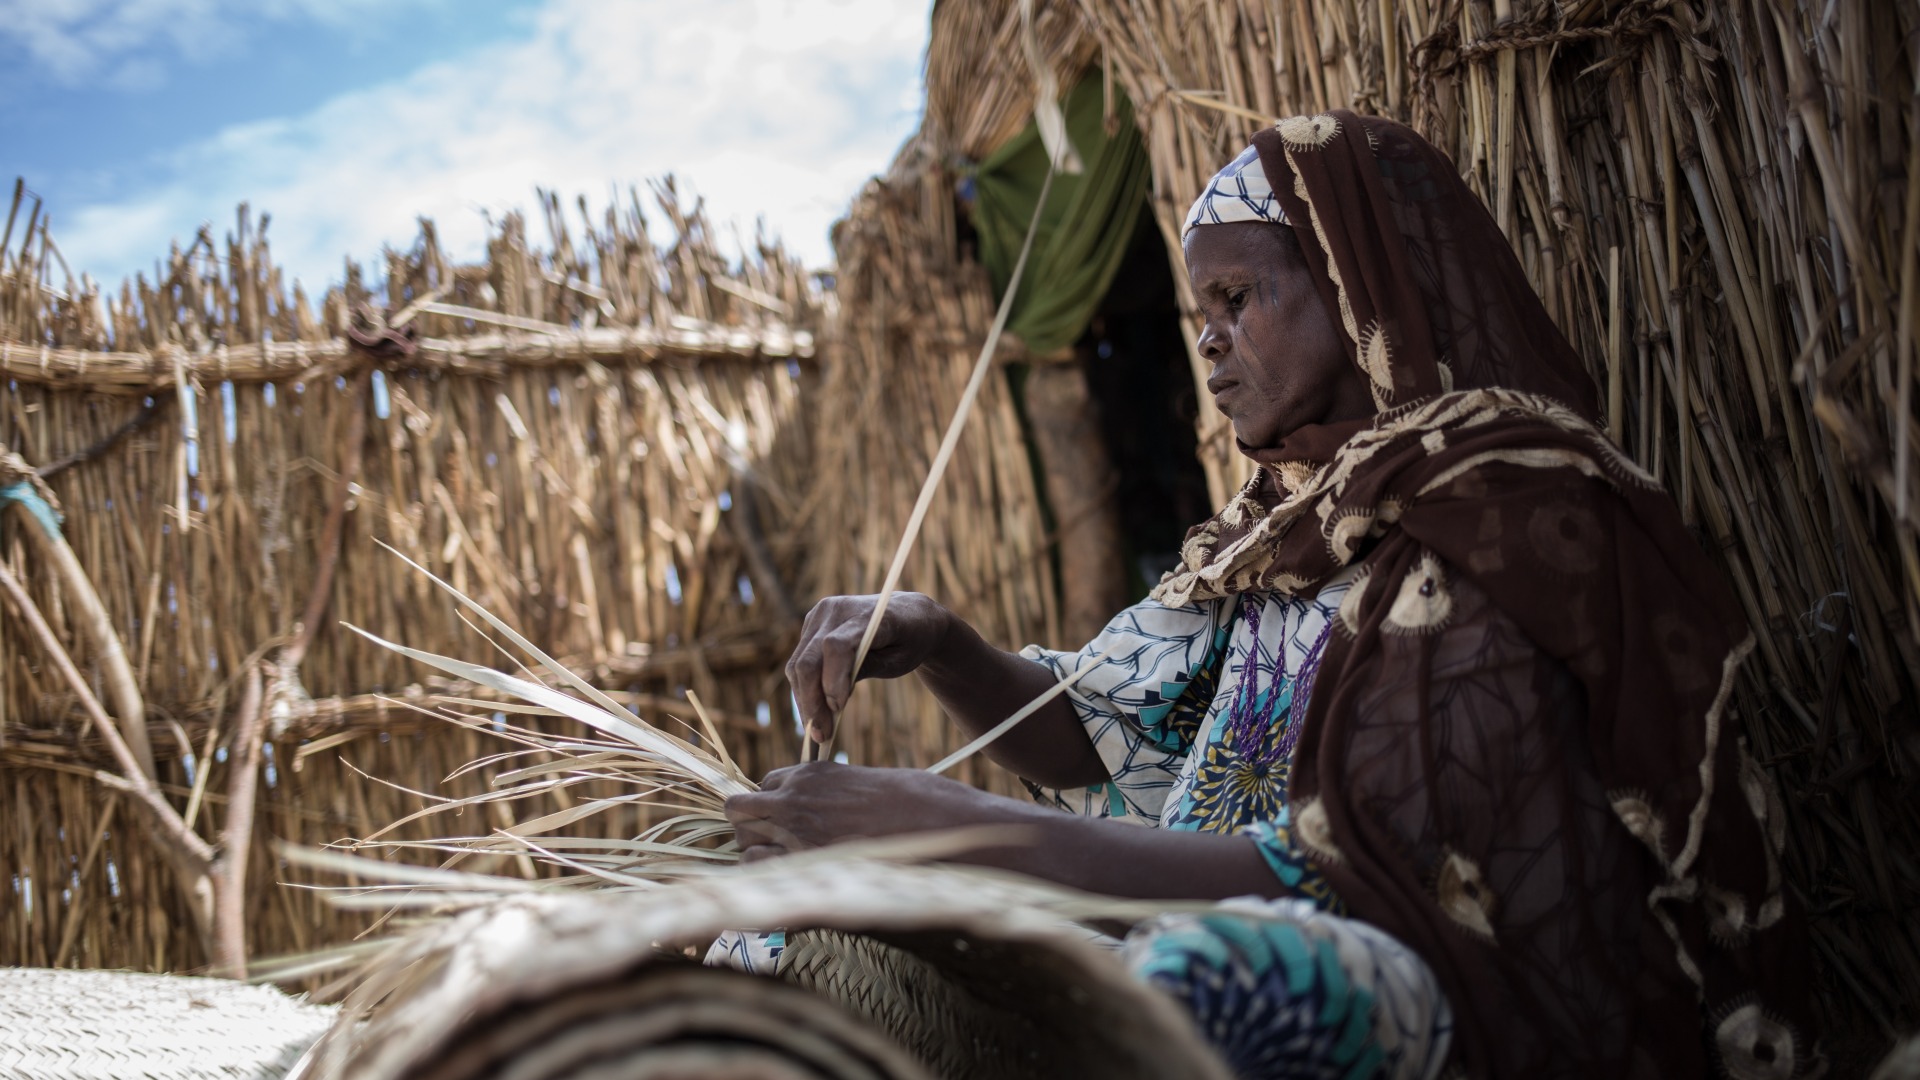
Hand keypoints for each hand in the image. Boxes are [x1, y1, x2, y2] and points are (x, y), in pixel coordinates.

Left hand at [724, 762, 997, 861]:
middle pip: (740, 809)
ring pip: (743, 841)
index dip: (774, 802)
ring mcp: (795, 831)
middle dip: (752, 826)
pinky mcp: (803, 864)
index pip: (766, 783)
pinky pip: (757, 872)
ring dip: (755, 853)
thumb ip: (839, 794)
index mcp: (813, 772)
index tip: (791, 819)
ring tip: (785, 866)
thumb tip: (831, 812)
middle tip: (777, 844)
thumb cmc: (921, 803)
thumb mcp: (874, 783)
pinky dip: (764, 880)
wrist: (940, 828)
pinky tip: (789, 884)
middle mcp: (795, 798)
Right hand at [787, 593, 954, 741]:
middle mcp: (837, 609)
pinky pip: (799, 661)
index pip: (836, 646)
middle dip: (812, 702)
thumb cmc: (908, 641)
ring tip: (818, 730)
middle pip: (809, 660)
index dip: (832, 679)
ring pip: (798, 664)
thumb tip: (832, 699)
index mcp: (868, 615)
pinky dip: (805, 689)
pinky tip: (817, 710)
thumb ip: (868, 670)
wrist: (907, 614)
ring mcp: (820, 614)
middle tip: (821, 736)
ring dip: (804, 700)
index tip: (838, 709)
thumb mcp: (899, 661)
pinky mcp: (811, 624)